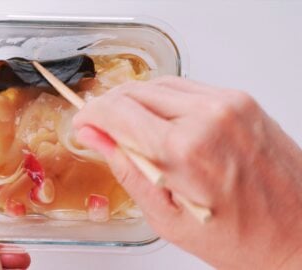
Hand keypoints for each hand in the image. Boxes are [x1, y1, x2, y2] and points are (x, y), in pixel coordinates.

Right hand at [73, 76, 301, 268]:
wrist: (300, 232)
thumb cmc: (241, 237)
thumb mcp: (167, 218)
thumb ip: (126, 169)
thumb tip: (94, 138)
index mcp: (184, 150)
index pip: (118, 111)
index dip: (91, 115)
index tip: (83, 124)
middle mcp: (208, 116)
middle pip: (135, 92)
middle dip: (110, 108)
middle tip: (103, 129)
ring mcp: (227, 102)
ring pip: (159, 85)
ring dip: (136, 103)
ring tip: (134, 131)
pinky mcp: (239, 99)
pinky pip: (186, 87)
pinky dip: (164, 100)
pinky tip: (163, 123)